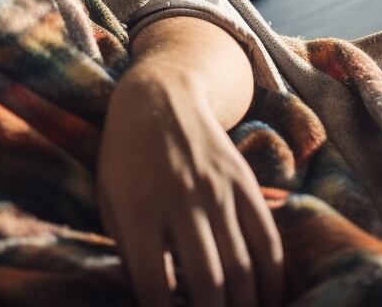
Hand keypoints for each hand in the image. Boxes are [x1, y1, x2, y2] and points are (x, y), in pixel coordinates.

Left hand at [98, 69, 283, 306]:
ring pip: (242, 266)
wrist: (160, 96)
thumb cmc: (125, 158)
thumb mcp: (109, 201)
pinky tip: (270, 299)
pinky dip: (273, 277)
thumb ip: (127, 249)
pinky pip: (267, 239)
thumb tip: (153, 297)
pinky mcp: (244, 183)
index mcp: (138, 210)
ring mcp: (217, 191)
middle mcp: (180, 200)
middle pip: (207, 281)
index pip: (153, 283)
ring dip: (246, 305)